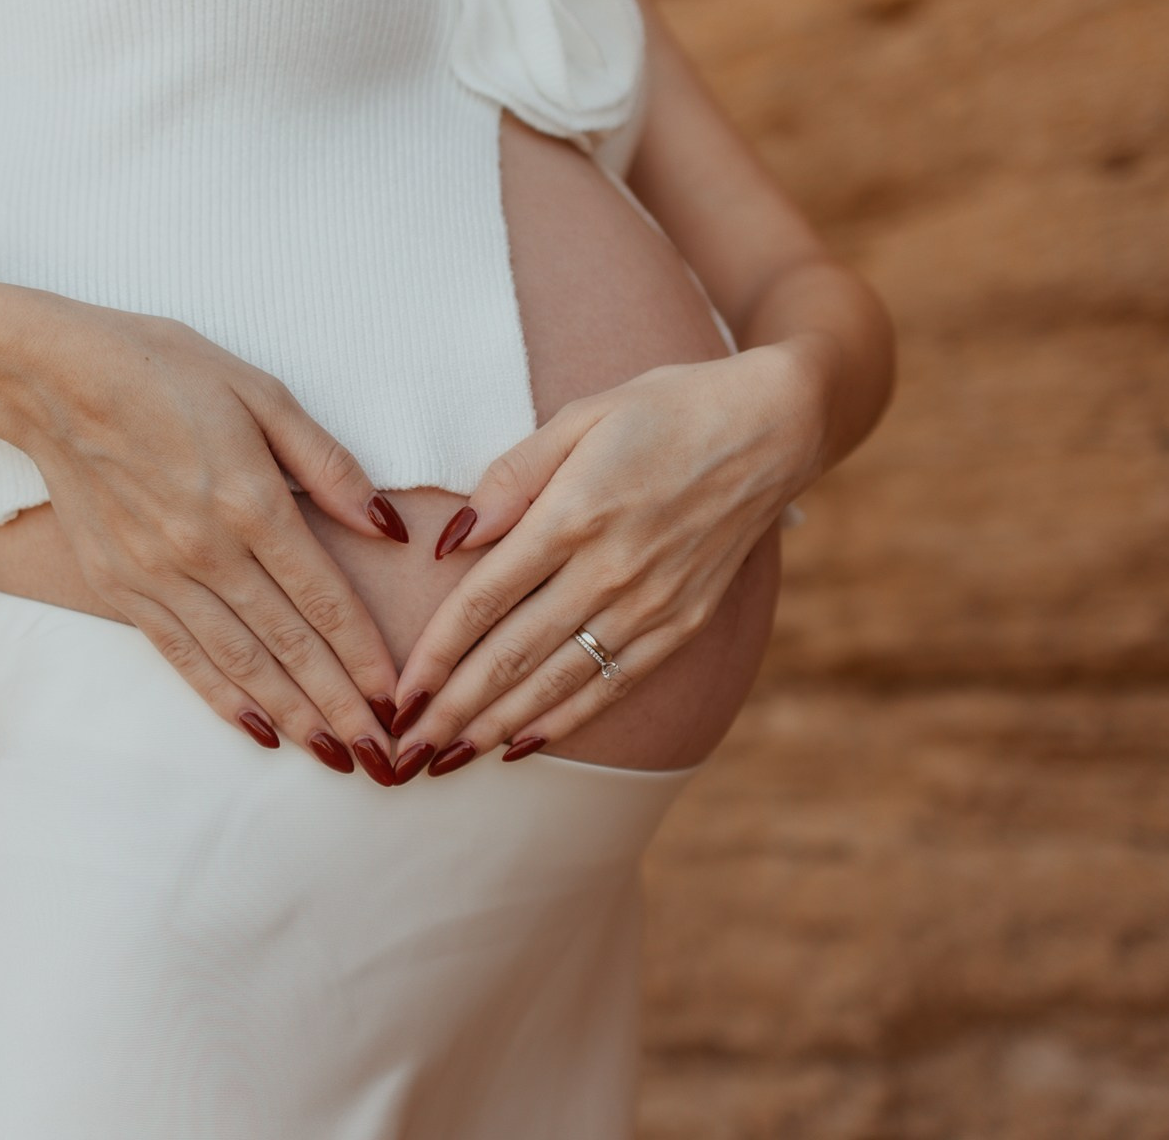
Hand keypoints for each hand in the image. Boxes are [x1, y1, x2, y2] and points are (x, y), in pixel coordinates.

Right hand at [0, 295, 408, 773]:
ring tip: (331, 754)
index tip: (397, 696)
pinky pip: (180, 655)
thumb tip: (386, 523)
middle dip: (340, 704)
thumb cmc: (164, 371)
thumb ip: (327, 464)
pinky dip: (221, 697)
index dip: (363, 653)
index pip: (323, 597)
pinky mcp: (118, 587)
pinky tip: (256, 729)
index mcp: (250, 501)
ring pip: (238, 661)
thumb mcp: (262, 392)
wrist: (51, 379)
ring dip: (289, 713)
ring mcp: (157, 575)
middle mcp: (206, 550)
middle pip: (288, 643)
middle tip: (381, 755)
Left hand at [387, 344, 827, 770]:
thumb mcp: (579, 417)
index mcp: (575, 513)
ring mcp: (652, 604)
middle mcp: (612, 569)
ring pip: (559, 680)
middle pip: (513, 654)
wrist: (772, 427)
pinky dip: (566, 719)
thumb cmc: (664, 410)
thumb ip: (510, 477)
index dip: (435, 653)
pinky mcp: (685, 623)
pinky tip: (524, 744)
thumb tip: (451, 538)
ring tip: (450, 757)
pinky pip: (614, 684)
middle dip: (453, 708)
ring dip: (498, 723)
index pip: (484, 599)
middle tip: (406, 748)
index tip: (397, 692)